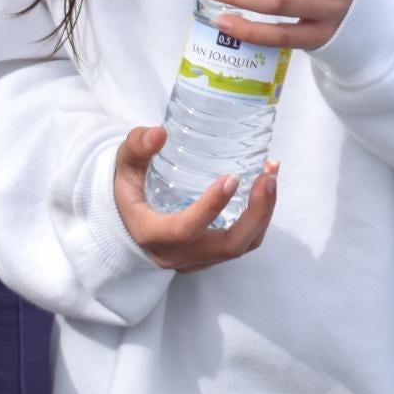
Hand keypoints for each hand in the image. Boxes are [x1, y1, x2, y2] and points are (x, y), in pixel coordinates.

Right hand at [112, 125, 276, 271]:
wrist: (122, 221)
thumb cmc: (125, 191)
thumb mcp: (123, 167)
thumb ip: (137, 148)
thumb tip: (159, 133)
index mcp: (151, 234)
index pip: (184, 230)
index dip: (211, 207)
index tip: (232, 178)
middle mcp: (175, 255)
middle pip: (227, 246)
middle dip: (256, 213)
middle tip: (268, 176)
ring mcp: (194, 260)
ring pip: (240, 247)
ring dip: (263, 213)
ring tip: (271, 175)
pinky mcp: (208, 257)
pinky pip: (242, 244)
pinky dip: (259, 218)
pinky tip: (264, 186)